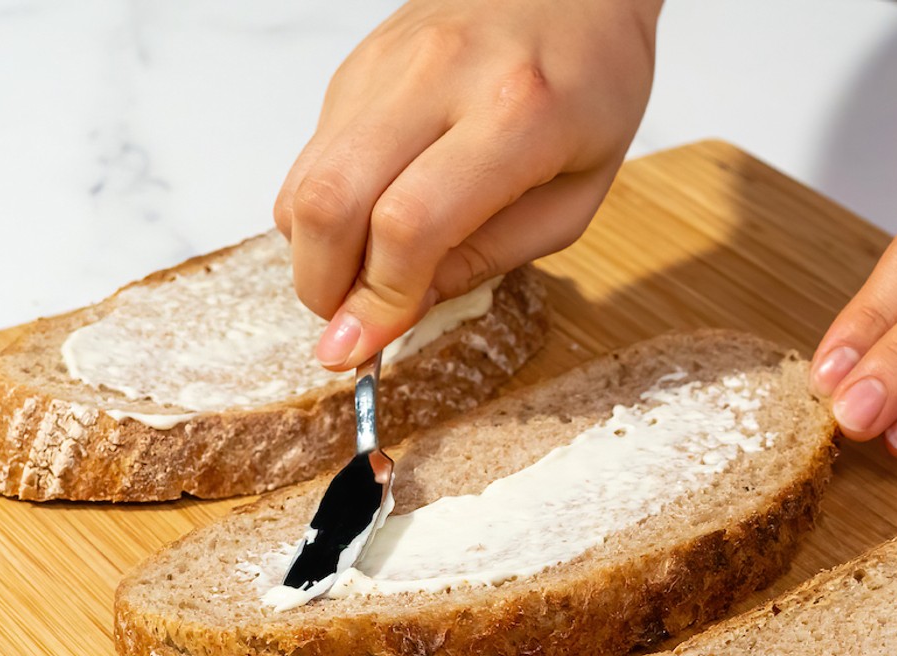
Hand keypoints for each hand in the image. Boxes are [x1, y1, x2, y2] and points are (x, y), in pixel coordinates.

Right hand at [276, 0, 661, 369]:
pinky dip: (324, 209)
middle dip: (323, 286)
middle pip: (331, 202)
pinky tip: (368, 221)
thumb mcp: (574, 196)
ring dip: (314, 252)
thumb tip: (397, 311)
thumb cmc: (591, 87)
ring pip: (304, 181)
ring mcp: (387, 65)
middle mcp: (440, 78)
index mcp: (517, 116)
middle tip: (348, 321)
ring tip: (360, 276)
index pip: (410, 225)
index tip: (359, 349)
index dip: (376, 301)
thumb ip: (488, 257)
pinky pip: (312, 156)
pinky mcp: (356, 65)